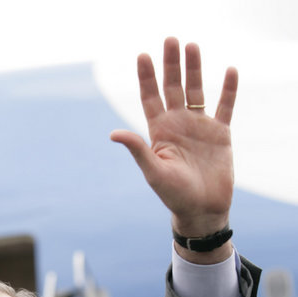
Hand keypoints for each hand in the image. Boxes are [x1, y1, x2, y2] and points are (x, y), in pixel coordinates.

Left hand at [111, 37, 237, 251]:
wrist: (201, 210)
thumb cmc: (174, 196)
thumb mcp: (154, 172)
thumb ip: (138, 150)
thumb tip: (113, 134)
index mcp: (160, 132)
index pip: (150, 98)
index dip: (146, 77)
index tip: (143, 56)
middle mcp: (178, 125)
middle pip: (173, 87)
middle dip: (171, 65)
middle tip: (170, 40)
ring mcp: (199, 127)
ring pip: (197, 91)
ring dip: (195, 69)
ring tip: (192, 46)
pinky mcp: (220, 134)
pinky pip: (225, 106)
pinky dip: (228, 89)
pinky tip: (229, 71)